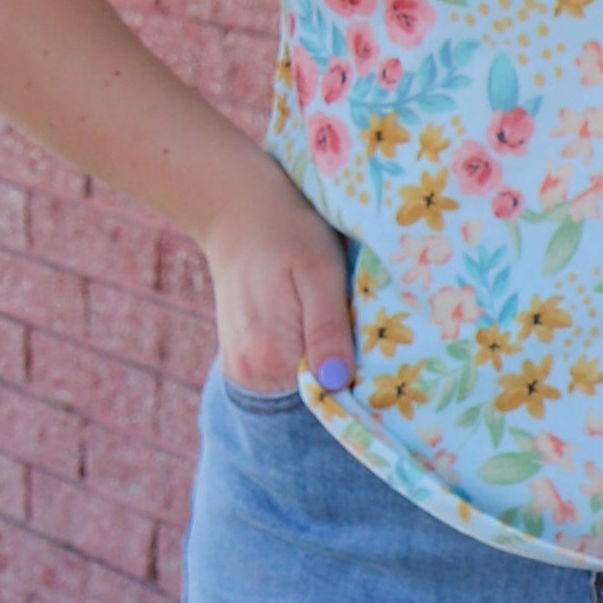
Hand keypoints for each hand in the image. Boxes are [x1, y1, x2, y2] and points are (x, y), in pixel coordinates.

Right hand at [200, 154, 357, 396]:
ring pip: (299, 382)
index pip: (332, 393)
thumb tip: (336, 382)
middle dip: (337, 362)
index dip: (355, 368)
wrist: (237, 210)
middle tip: (343, 313)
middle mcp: (251, 374)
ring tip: (317, 310)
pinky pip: (282, 373)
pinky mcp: (239, 362)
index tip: (364, 335)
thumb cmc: (287, 232)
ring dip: (317, 356)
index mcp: (273, 357)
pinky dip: (298, 352)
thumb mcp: (319, 272)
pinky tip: (300, 317)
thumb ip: (328, 329)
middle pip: (315, 389)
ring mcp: (241, 371)